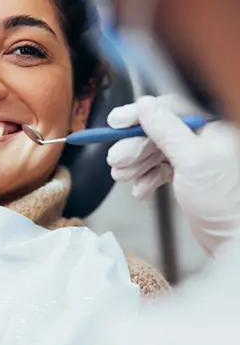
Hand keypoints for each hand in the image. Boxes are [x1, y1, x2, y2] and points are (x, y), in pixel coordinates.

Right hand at [106, 95, 239, 255]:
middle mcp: (202, 138)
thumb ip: (167, 130)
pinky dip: (145, 178)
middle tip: (116, 159)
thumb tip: (145, 105)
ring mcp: (193, 158)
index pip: (168, 108)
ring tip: (122, 177)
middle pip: (156, 131)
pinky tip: (140, 189)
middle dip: (133, 146)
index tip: (116, 122)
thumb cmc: (227, 203)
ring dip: (135, 164)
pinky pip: (158, 169)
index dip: (139, 115)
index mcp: (211, 126)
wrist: (234, 239)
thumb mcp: (193, 160)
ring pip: (153, 151)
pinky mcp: (186, 176)